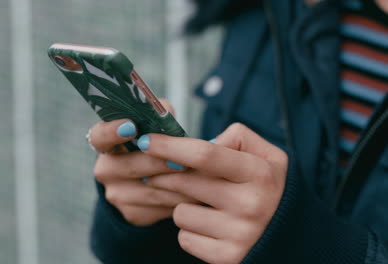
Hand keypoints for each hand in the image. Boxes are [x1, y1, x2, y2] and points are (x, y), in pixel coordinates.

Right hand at [91, 99, 196, 225]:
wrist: (147, 183)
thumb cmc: (153, 146)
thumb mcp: (155, 128)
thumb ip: (161, 116)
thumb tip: (176, 114)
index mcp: (107, 143)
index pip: (99, 136)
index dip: (112, 131)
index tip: (130, 127)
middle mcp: (106, 169)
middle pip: (134, 166)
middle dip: (162, 162)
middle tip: (184, 161)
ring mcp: (117, 195)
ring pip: (152, 190)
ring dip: (179, 183)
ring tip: (202, 177)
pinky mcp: (132, 214)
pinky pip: (161, 208)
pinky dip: (181, 200)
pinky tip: (197, 193)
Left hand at [137, 123, 287, 262]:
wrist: (291, 236)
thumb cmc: (269, 188)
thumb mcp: (267, 156)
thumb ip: (238, 138)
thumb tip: (199, 143)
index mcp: (259, 173)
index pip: (205, 154)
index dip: (170, 146)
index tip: (146, 140)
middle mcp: (251, 205)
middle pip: (185, 183)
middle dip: (163, 174)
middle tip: (158, 171)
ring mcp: (239, 235)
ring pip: (180, 212)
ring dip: (182, 206)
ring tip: (202, 205)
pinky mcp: (227, 258)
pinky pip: (184, 238)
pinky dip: (190, 231)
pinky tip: (208, 226)